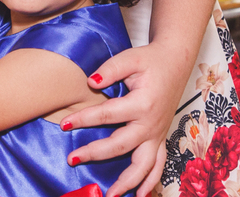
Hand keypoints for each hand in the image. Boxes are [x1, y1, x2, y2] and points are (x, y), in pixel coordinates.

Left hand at [60, 42, 188, 196]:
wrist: (175, 62)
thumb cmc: (151, 60)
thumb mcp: (130, 58)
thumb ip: (110, 70)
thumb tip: (91, 82)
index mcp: (143, 103)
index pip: (107, 115)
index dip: (84, 119)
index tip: (64, 124)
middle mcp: (151, 123)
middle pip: (120, 145)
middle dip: (95, 153)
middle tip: (72, 159)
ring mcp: (158, 133)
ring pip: (144, 165)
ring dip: (127, 182)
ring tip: (110, 195)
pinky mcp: (161, 137)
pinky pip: (158, 165)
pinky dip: (150, 182)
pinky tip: (139, 195)